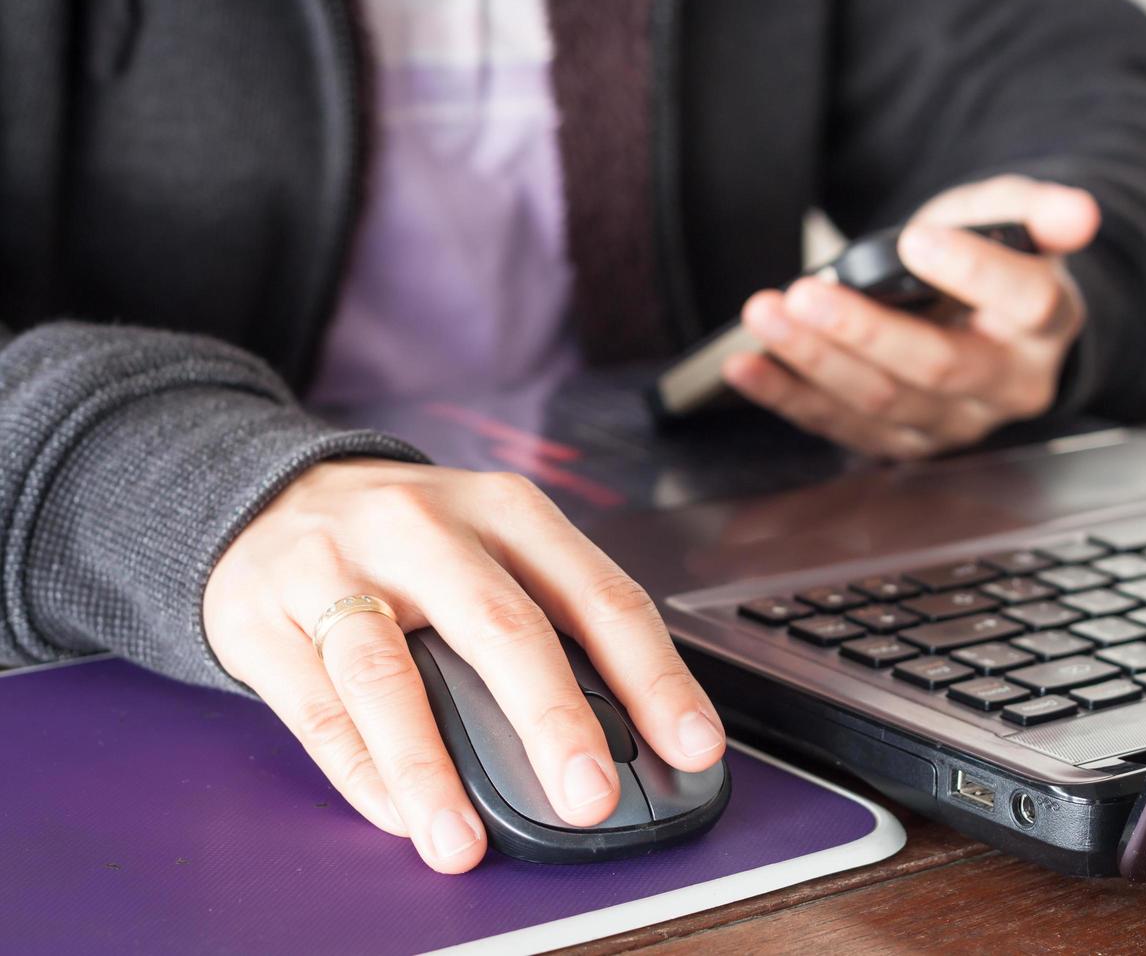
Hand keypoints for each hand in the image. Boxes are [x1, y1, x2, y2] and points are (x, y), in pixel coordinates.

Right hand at [203, 460, 724, 873]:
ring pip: (386, 674)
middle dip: (552, 721)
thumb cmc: (409, 538)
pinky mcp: (262, 616)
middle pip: (501, 628)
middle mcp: (424, 528)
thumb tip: (625, 732)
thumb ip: (552, 619)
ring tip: (462, 840)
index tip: (693, 744)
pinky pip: (318, 706)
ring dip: (430, 768)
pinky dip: (361, 770)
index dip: (654, 675)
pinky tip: (399, 814)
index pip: (599, 595)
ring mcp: (335, 567)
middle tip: (589, 797)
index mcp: (505, 511)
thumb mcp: (492, 544)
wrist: (268, 494)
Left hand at [725, 175, 1099, 458]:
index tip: (916, 240)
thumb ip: (1035, 211)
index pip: (1026, 303)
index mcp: (1047, 323)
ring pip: (882, 402)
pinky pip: (840, 426)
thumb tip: (1079, 212)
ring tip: (764, 316)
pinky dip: (788, 396)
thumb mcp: (1009, 218)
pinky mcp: (904, 441)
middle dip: (865, 329)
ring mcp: (955, 422)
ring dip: (813, 360)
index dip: (974, 273)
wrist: (977, 318)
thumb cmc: (989, 259)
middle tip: (805, 293)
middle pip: (938, 365)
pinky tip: (746, 366)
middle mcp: (1009, 385)